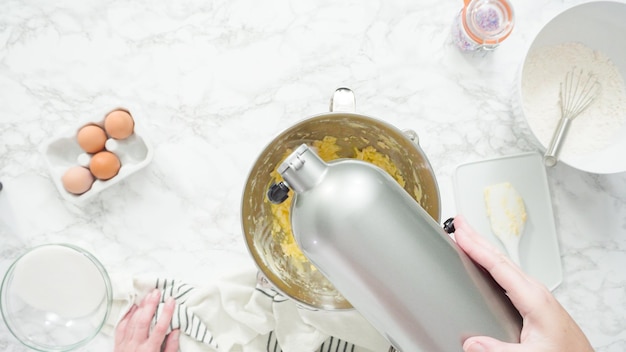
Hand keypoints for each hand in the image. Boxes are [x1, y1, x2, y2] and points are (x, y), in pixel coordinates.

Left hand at [114, 289, 179, 351]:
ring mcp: (125, 346)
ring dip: (139, 307)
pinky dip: (127, 316)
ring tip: (147, 296)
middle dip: (150, 305)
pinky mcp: (117, 346)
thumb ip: (171, 348)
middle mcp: (136, 347)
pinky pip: (120, 327)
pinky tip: (133, 307)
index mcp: (150, 351)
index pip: (160, 328)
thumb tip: (176, 331)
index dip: (166, 313)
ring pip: (131, 322)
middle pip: (143, 322)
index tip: (172, 301)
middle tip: (156, 292)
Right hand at [452, 216, 593, 351]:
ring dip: (485, 248)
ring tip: (468, 237)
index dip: (476, 248)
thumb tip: (471, 342)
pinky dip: (494, 262)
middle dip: (478, 238)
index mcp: (533, 299)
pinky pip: (510, 274)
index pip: (498, 266)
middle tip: (461, 222)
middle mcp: (536, 292)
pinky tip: (487, 264)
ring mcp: (538, 295)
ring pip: (506, 264)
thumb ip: (499, 348)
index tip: (460, 234)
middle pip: (501, 258)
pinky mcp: (537, 302)